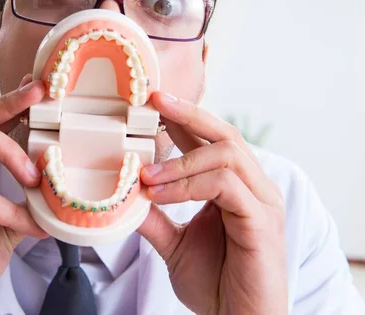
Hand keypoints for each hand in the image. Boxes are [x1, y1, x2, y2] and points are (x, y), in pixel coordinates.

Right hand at [0, 75, 47, 314]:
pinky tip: (23, 222)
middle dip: (8, 102)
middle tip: (38, 95)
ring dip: (8, 150)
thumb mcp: (6, 222)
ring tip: (35, 175)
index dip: (10, 104)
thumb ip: (24, 198)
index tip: (37, 90)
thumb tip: (60, 184)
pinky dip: (4, 206)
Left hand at [137, 92, 286, 314]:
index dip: (183, 118)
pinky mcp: (262, 222)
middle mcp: (255, 188)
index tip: (152, 102)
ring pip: (226, 154)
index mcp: (237, 187)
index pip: (211, 140)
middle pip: (225, 134)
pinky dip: (188, 185)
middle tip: (154, 102)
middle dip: (188, 114)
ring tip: (147, 176)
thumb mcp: (175, 243)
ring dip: (180, 161)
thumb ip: (154, 217)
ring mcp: (262, 202)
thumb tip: (124, 194)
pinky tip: (161, 194)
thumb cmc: (217, 284)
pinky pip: (224, 185)